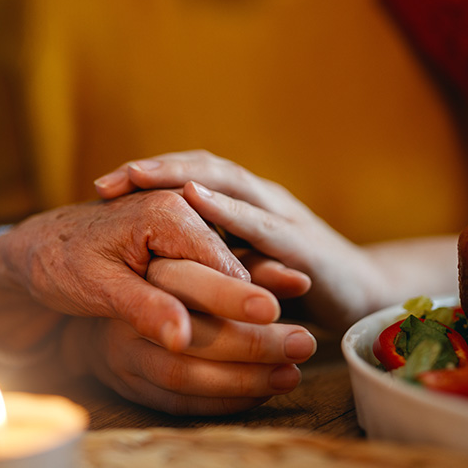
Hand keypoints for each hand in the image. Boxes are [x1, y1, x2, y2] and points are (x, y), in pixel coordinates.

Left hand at [0, 189, 305, 352]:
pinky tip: (273, 286)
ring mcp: (186, 215)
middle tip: (294, 304)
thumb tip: (182, 342)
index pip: (218, 258)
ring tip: (298, 287)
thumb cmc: (60, 263)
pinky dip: (244, 268)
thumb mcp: (98, 289)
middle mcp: (182, 205)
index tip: (271, 318)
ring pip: (235, 244)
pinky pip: (223, 250)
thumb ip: (144, 309)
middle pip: (236, 244)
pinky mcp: (183, 232)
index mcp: (164, 211)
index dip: (245, 292)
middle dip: (265, 275)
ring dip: (262, 268)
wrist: (35, 246)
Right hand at [62, 258, 317, 414]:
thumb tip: (300, 278)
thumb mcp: (188, 246)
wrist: (74, 276)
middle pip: (190, 337)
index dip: (231, 295)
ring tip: (292, 374)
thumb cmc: (146, 253)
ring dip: (243, 378)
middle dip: (252, 343)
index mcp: (140, 264)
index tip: (275, 308)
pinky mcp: (122, 380)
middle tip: (304, 343)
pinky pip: (173, 401)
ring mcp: (117, 351)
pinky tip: (260, 394)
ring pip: (182, 374)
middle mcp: (122, 311)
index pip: (186, 283)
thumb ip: (243, 263)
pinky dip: (220, 400)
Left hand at [94, 150, 382, 329]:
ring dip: (181, 176)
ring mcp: (285, 215)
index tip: (101, 186)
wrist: (367, 299)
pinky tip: (194, 201)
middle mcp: (264, 199)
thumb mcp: (243, 269)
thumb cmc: (296, 286)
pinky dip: (225, 208)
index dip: (149, 176)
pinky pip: (260, 221)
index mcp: (247, 204)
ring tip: (139, 175)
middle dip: (154, 170)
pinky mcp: (303, 243)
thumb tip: (155, 262)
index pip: (193, 177)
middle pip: (205, 169)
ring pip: (228, 183)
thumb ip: (210, 258)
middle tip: (106, 181)